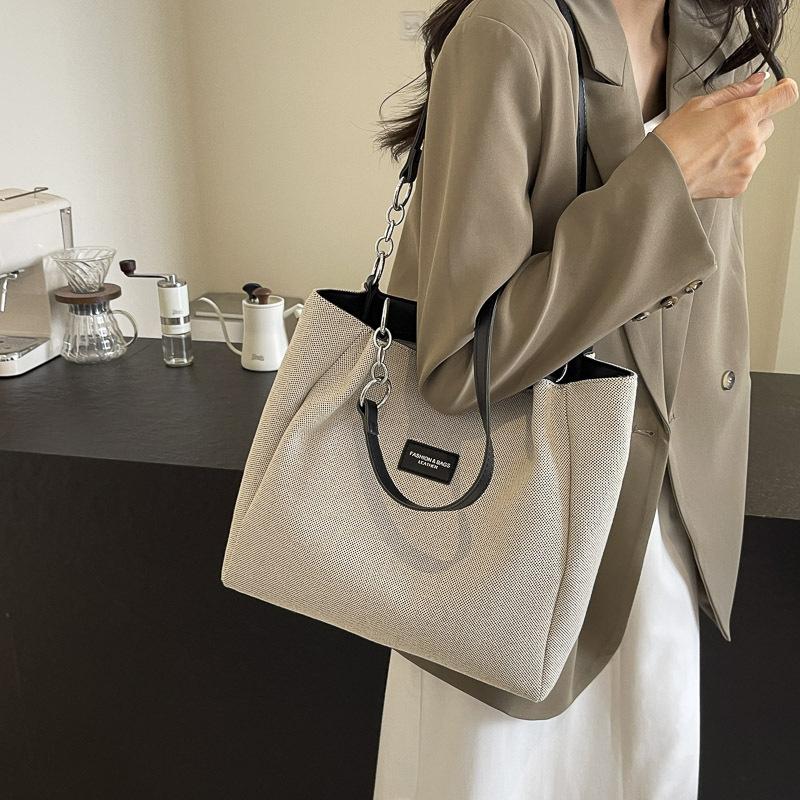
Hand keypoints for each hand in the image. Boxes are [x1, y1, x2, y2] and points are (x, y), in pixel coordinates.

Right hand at [653, 72, 797, 198]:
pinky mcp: (740, 184)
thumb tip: (756, 82)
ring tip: (715, 150)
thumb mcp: (698, 106)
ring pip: (760, 148)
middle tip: (724, 128)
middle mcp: (751, 140)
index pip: (785, 96)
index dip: (784, 89)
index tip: (779, 90)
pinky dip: (736, 165)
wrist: (659, 178)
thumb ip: (733, 92)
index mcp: (743, 115)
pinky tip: (713, 164)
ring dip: (746, 145)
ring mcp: (747, 164)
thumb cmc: (671, 142)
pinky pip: (748, 169)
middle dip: (752, 123)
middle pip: (769, 124)